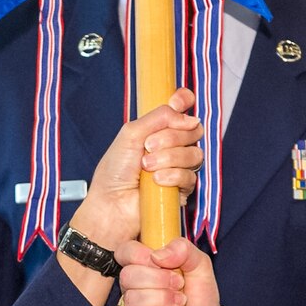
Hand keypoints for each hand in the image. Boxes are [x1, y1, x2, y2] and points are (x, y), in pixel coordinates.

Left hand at [66, 88, 201, 253]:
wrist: (111, 204)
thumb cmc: (114, 172)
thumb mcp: (130, 134)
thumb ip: (158, 117)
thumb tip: (186, 114)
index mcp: (158, 129)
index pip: (182, 107)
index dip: (184, 101)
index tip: (177, 102)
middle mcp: (172, 145)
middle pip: (193, 129)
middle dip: (171, 136)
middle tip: (148, 146)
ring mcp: (178, 166)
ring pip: (194, 153)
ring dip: (169, 158)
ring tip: (146, 166)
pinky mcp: (182, 188)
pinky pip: (190, 175)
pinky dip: (172, 176)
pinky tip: (156, 180)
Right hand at [114, 237, 231, 305]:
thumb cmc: (200, 298)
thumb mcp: (200, 266)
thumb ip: (184, 250)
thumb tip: (158, 254)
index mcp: (145, 265)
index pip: (126, 252)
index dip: (140, 255)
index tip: (161, 262)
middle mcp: (133, 285)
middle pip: (128, 275)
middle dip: (158, 280)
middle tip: (179, 285)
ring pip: (131, 299)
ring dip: (161, 300)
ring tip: (179, 304)